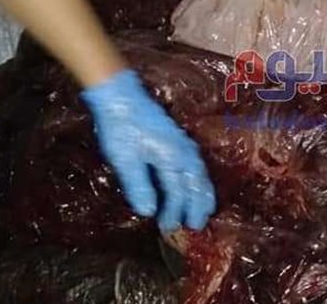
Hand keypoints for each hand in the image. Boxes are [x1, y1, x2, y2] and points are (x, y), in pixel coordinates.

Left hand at [82, 70, 215, 231]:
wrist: (121, 96)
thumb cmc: (120, 128)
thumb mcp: (124, 159)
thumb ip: (139, 186)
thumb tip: (149, 211)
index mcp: (171, 158)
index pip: (177, 191)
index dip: (174, 212)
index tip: (167, 228)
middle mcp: (183, 152)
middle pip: (196, 183)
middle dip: (198, 205)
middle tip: (197, 225)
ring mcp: (183, 144)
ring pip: (200, 173)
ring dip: (203, 192)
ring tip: (206, 208)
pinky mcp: (178, 139)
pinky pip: (196, 164)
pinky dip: (200, 179)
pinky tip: (196, 182)